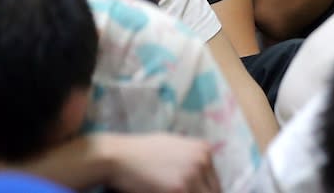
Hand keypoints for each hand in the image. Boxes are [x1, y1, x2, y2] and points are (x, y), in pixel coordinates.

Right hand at [103, 133, 219, 192]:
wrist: (119, 157)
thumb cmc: (142, 152)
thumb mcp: (175, 146)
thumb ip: (192, 160)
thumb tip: (202, 180)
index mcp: (204, 150)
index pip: (215, 183)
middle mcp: (202, 161)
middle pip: (213, 192)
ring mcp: (192, 175)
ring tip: (172, 192)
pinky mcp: (179, 189)